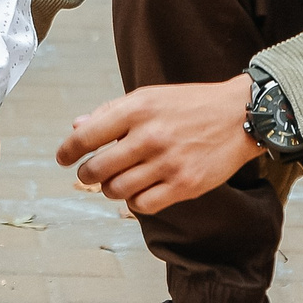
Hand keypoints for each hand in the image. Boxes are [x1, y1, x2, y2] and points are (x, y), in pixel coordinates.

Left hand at [55, 78, 266, 216]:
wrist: (240, 115)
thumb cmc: (189, 105)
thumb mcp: (149, 97)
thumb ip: (111, 112)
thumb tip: (76, 128)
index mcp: (137, 109)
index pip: (86, 136)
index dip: (68, 151)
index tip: (63, 158)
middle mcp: (150, 137)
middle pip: (96, 169)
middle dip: (86, 174)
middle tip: (90, 173)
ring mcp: (167, 163)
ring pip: (116, 190)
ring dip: (110, 188)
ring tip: (117, 180)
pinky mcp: (185, 185)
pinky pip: (143, 205)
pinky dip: (135, 202)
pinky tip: (140, 191)